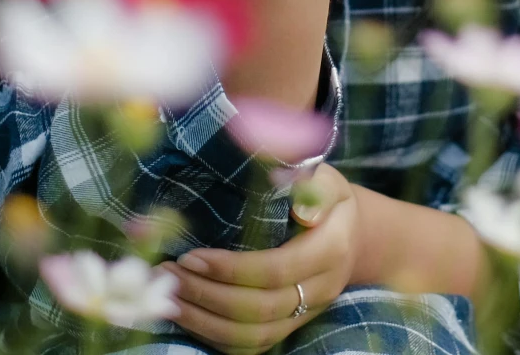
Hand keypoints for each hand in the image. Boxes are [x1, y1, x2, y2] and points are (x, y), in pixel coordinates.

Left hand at [167, 164, 359, 353]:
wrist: (352, 235)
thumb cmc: (329, 199)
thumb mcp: (329, 181)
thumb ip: (317, 188)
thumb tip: (301, 209)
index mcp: (330, 251)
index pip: (275, 270)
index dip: (230, 269)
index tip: (190, 256)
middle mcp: (320, 290)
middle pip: (258, 308)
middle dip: (206, 295)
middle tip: (166, 275)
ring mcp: (306, 314)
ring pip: (252, 336)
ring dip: (204, 322)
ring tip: (167, 299)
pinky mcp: (291, 327)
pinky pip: (251, 346)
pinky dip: (214, 336)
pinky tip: (186, 316)